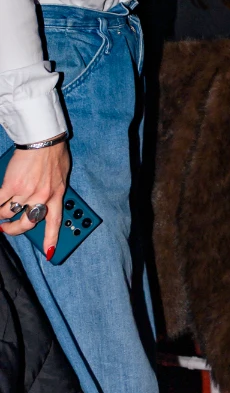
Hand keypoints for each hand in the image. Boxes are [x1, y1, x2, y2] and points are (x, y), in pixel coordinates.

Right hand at [0, 142, 69, 257]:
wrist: (44, 139)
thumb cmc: (54, 152)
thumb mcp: (61, 175)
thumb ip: (53, 189)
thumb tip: (45, 198)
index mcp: (57, 195)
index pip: (54, 223)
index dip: (51, 239)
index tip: (50, 253)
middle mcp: (42, 197)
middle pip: (26, 223)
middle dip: (14, 229)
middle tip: (7, 229)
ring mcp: (26, 192)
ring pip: (8, 213)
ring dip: (1, 215)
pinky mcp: (11, 185)